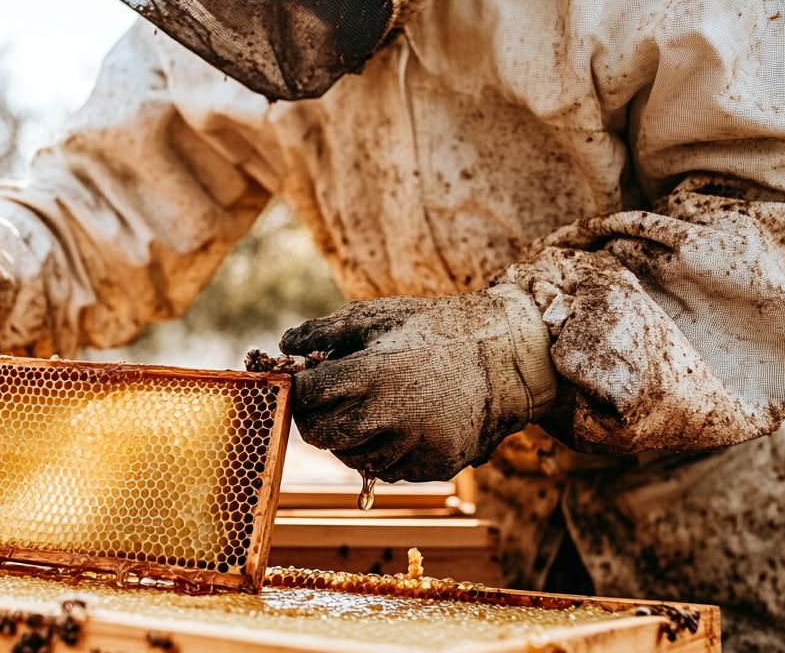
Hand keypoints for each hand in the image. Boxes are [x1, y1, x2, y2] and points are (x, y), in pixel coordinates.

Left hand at [279, 284, 555, 481]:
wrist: (502, 355)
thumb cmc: (430, 329)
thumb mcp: (375, 316)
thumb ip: (323, 332)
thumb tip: (283, 346)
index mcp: (371, 372)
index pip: (307, 395)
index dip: (296, 389)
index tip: (300, 382)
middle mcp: (392, 414)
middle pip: (321, 436)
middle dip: (313, 419)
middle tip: (324, 403)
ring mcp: (416, 444)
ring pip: (352, 457)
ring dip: (349, 437)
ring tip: (368, 409)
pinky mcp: (436, 464)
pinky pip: (389, 469)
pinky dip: (382, 451)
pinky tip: (396, 425)